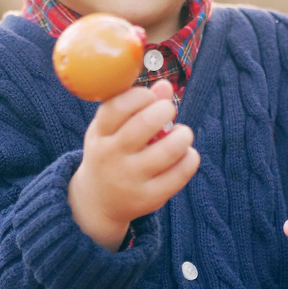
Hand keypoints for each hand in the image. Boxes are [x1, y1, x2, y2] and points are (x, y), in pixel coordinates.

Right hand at [68, 80, 199, 251]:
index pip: (117, 107)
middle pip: (143, 125)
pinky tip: (186, 154)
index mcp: (100, 134)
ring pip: (168, 151)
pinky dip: (190, 158)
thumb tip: (165, 86)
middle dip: (164, 110)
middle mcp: (111, 156)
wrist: (97, 202)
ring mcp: (130, 179)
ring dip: (183, 135)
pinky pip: (179, 174)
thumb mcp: (112, 128)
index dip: (140, 95)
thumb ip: (136, 104)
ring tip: (183, 133)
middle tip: (169, 111)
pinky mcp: (149, 198)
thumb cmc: (110, 152)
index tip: (149, 97)